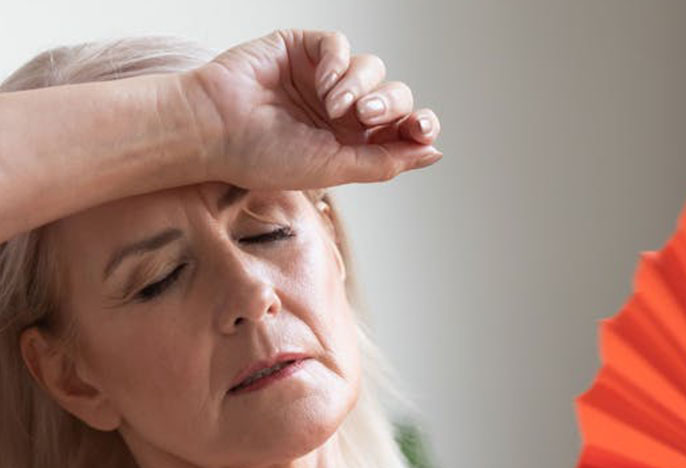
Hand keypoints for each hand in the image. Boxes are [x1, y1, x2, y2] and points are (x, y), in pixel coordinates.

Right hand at [181, 28, 441, 188]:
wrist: (215, 130)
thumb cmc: (264, 156)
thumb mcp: (334, 167)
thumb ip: (386, 161)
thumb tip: (434, 153)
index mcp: (352, 142)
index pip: (401, 128)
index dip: (418, 125)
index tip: (421, 129)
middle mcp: (342, 110)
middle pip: (394, 96)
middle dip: (390, 106)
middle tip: (366, 117)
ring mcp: (324, 78)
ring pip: (372, 68)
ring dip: (360, 86)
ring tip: (334, 105)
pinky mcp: (303, 49)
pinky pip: (340, 45)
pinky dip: (338, 62)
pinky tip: (323, 84)